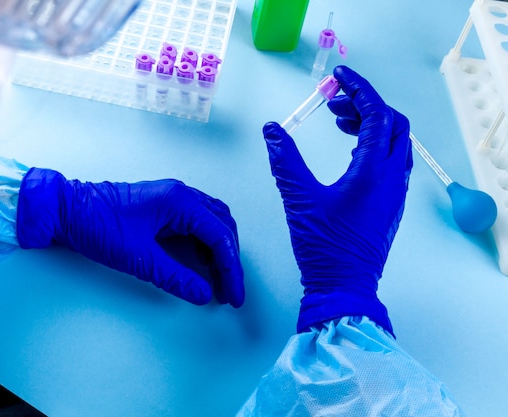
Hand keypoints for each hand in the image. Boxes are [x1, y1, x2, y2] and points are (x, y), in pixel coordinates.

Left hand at [16, 169, 244, 306]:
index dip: (230, 269)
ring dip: (219, 251)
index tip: (232, 293)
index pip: (220, 236)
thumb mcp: (138, 257)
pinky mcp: (161, 208)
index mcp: (179, 201)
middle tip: (230, 288)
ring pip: (211, 223)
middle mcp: (180, 195)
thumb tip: (202, 292)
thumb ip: (175, 277)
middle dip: (229, 259)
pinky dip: (204, 244)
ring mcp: (171, 199)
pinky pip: (195, 224)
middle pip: (222, 226)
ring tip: (219, 279)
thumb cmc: (95, 222)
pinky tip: (200, 262)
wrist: (64, 210)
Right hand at [263, 66, 411, 335]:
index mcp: (373, 172)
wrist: (344, 287)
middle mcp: (392, 179)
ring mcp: (395, 192)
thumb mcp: (299, 200)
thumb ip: (285, 161)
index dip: (358, 89)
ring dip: (371, 126)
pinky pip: (391, 162)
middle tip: (336, 104)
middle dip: (366, 106)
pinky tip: (349, 153)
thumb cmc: (324, 248)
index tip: (340, 77)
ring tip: (339, 124)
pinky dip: (374, 146)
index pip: (376, 114)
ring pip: (395, 143)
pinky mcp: (390, 204)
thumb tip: (272, 131)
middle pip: (394, 124)